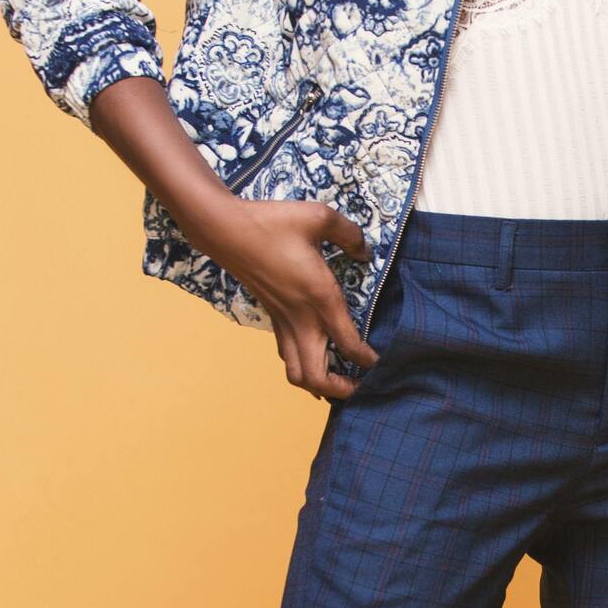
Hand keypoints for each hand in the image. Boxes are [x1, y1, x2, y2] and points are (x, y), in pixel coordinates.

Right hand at [202, 194, 379, 400]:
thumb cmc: (271, 223)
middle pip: (316, 378)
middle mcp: (300, 319)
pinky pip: (288, 356)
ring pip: (297, 374)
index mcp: (319, 298)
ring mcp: (283, 322)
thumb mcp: (318, 217)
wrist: (225, 230)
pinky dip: (304, 367)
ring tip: (340, 381)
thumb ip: (349, 234)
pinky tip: (316, 357)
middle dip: (341, 390)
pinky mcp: (272, 318)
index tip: (382, 363)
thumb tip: (365, 252)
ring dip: (319, 385)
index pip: (348, 345)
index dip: (368, 361)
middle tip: (362, 386)